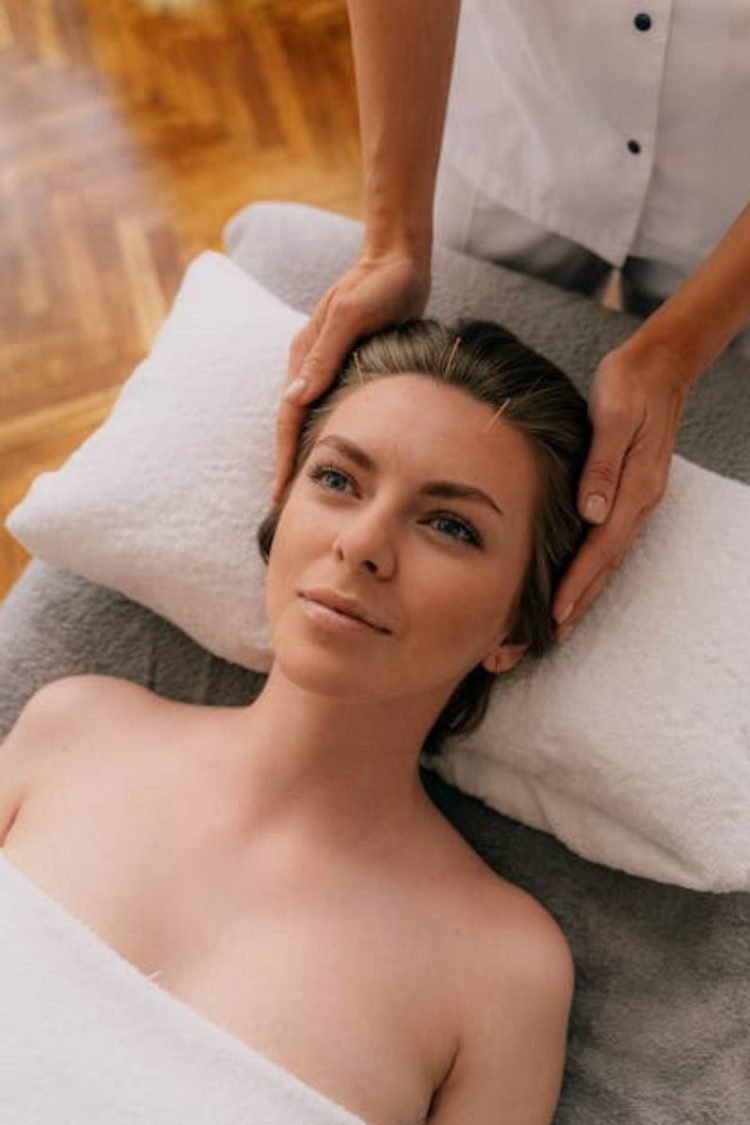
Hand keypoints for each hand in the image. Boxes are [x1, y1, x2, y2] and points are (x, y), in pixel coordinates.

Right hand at [272, 249, 429, 501]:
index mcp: (304, 355)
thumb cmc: (379, 285)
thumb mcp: (352, 316)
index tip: (279, 495)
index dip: (283, 459)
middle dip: (287, 463)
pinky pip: (329, 407)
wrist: (399, 259)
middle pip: (292, 423)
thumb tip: (293, 399)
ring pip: (309, 418)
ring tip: (307, 487)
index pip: (288, 417)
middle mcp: (310, 363)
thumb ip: (324, 355)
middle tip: (286, 505)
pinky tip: (333, 451)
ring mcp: (327, 364)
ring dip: (304, 450)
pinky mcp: (346, 364)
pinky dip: (325, 432)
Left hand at [551, 340, 693, 641]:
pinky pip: (608, 540)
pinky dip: (591, 566)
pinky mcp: (628, 492)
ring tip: (560, 623)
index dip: (578, 582)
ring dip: (585, 591)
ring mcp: (636, 499)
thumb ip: (602, 465)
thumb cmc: (630, 384)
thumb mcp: (613, 416)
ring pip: (608, 557)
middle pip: (607, 564)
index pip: (602, 547)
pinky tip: (576, 577)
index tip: (556, 613)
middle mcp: (639, 501)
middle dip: (579, 602)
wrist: (659, 364)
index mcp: (636, 488)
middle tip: (549, 637)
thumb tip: (592, 512)